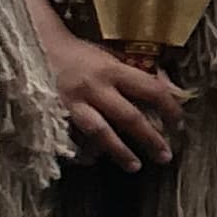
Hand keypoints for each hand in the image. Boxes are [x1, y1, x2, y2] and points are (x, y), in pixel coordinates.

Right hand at [32, 1, 180, 168]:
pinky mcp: (53, 114)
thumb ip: (138, 75)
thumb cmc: (81, 55)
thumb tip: (172, 90)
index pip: (150, 90)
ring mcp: (72, 103)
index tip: (179, 124)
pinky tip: (95, 160)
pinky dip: (84, 151)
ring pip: (100, 132)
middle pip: (128, 117)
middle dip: (149, 138)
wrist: (37, 49)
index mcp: (113, 70)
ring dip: (119, 151)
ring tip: (135, 167)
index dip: (169, 108)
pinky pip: (72, 137)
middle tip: (165, 157)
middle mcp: (94, 88)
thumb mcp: (112, 57)